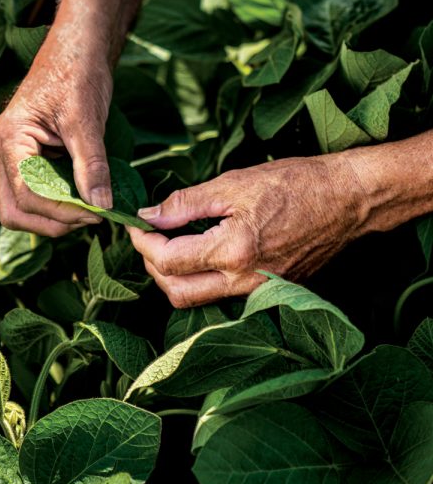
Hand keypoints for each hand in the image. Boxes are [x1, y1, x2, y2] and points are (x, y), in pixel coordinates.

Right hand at [0, 30, 112, 235]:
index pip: (27, 194)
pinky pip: (36, 194)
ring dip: (55, 216)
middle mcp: (2, 152)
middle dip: (52, 222)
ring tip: (92, 208)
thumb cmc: (77, 73)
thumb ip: (91, 164)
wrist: (77, 48)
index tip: (97, 213)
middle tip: (91, 217)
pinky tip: (86, 196)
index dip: (62, 212)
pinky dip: (59, 203)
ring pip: (23, 207)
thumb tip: (100, 205)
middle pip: (15, 211)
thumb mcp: (87, 119)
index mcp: (9, 139)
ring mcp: (12, 158)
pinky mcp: (27, 160)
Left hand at [127, 154, 367, 306]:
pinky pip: (222, 295)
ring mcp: (260, 290)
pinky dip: (201, 279)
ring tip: (171, 243)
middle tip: (148, 237)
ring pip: (198, 300)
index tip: (135, 223)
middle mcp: (245, 280)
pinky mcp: (270, 290)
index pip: (168, 260)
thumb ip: (185, 203)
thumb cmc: (296, 183)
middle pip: (177, 293)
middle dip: (153, 266)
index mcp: (234, 251)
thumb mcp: (233, 183)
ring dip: (175, 277)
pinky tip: (201, 253)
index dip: (142, 242)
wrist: (348, 199)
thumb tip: (149, 215)